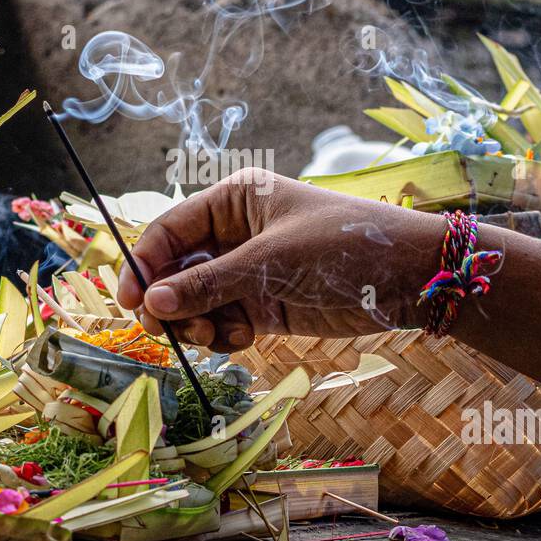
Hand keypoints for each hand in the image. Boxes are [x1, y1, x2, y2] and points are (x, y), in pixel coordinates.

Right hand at [116, 168, 446, 350]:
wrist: (411, 278)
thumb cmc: (344, 247)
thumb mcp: (272, 262)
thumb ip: (210, 283)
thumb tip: (153, 303)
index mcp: (234, 200)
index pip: (170, 229)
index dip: (144, 263)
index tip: (129, 301)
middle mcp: (236, 233)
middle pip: (177, 268)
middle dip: (169, 299)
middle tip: (163, 329)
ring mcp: (250, 270)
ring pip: (197, 300)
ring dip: (196, 322)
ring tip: (214, 335)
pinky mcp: (266, 303)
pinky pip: (224, 320)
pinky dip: (223, 334)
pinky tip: (240, 339)